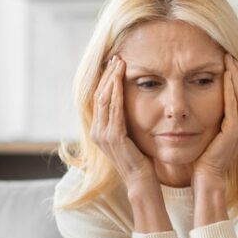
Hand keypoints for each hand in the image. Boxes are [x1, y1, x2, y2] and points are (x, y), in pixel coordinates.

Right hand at [90, 56, 156, 188]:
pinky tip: (121, 79)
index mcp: (99, 130)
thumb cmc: (140, 159)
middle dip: (108, 74)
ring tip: (120, 62)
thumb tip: (129, 103)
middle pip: (99, 95)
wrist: (141, 181)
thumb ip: (125, 121)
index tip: (115, 63)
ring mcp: (102, 135)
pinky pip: (113, 110)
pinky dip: (116, 92)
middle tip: (117, 56)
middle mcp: (97, 132)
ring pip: (104, 99)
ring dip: (112, 79)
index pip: (99, 98)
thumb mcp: (130, 136)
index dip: (105, 79)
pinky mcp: (113, 137)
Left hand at [194, 53, 237, 183]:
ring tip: (227, 59)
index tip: (228, 59)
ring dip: (235, 75)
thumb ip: (216, 115)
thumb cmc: (205, 155)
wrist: (206, 176)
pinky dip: (230, 88)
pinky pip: (234, 104)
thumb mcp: (212, 130)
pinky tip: (225, 75)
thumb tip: (207, 97)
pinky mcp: (235, 131)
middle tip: (229, 53)